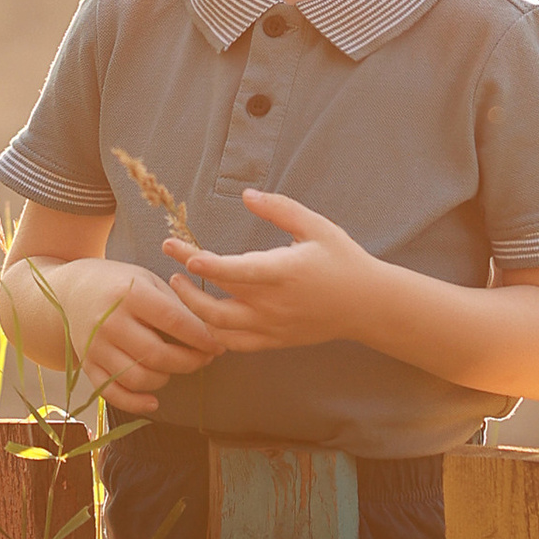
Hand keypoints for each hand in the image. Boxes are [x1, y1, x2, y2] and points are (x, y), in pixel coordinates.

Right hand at [14, 257, 216, 414]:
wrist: (72, 291)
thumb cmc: (119, 284)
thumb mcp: (147, 280)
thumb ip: (175, 304)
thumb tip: (210, 333)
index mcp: (130, 293)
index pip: (174, 321)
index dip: (201, 337)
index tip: (218, 344)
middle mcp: (110, 321)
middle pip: (158, 354)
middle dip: (190, 362)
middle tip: (205, 358)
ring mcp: (96, 347)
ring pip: (139, 378)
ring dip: (166, 379)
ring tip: (176, 367)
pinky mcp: (87, 366)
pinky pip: (113, 394)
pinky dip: (137, 403)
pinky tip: (154, 401)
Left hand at [161, 189, 381, 352]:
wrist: (368, 305)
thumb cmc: (342, 259)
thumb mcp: (316, 226)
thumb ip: (280, 209)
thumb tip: (246, 195)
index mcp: (283, 273)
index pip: (236, 272)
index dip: (207, 264)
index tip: (184, 254)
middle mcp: (274, 305)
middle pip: (216, 304)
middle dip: (186, 286)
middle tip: (171, 263)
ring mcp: (273, 327)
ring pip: (220, 329)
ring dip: (194, 310)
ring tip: (181, 287)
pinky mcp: (275, 341)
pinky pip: (235, 344)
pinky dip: (213, 334)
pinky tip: (202, 316)